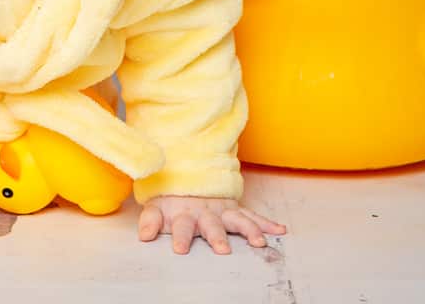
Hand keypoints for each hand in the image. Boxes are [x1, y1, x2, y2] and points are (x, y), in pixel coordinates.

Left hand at [138, 196, 286, 254]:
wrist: (186, 174)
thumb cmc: (171, 199)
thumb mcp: (156, 207)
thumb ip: (150, 221)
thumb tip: (144, 236)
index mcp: (184, 214)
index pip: (181, 227)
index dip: (180, 237)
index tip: (180, 250)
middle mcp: (205, 212)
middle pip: (212, 225)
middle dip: (217, 237)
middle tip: (222, 249)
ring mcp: (222, 210)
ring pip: (237, 220)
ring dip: (249, 230)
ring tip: (259, 242)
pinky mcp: (235, 209)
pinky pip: (252, 215)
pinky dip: (266, 223)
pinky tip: (280, 230)